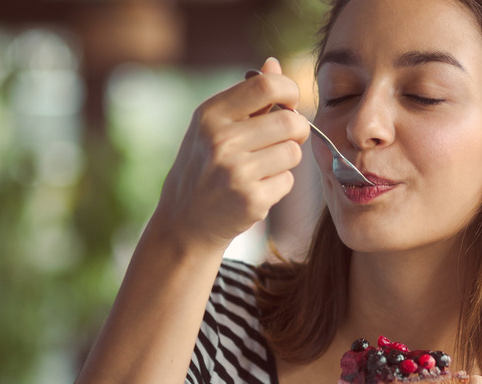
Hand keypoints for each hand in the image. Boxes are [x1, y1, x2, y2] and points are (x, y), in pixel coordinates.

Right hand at [155, 57, 309, 251]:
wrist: (185, 221)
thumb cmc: (203, 166)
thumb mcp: (213, 126)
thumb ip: (247, 97)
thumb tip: (274, 64)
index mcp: (211, 115)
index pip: (267, 86)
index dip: (290, 90)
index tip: (290, 101)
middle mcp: (221, 141)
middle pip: (290, 121)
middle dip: (296, 129)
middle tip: (285, 138)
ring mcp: (236, 172)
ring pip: (294, 152)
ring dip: (286, 160)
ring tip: (263, 167)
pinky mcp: (251, 200)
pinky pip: (288, 181)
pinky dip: (279, 184)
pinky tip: (257, 188)